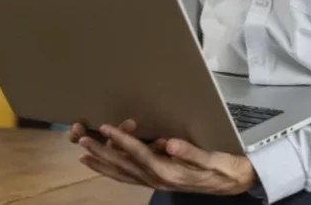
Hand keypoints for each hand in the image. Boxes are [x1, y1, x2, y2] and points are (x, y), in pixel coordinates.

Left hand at [70, 121, 256, 195]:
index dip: (121, 141)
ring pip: (121, 173)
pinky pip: (127, 176)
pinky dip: (111, 170)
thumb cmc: (221, 167)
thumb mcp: (211, 159)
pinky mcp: (155, 180)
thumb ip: (190, 152)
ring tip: (82, 153)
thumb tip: (170, 143)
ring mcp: (153, 181)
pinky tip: (102, 164)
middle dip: (101, 152)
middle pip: (123, 165)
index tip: (105, 128)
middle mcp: (156, 178)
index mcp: (168, 171)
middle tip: (81, 139)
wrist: (229, 182)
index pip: (139, 154)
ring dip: (101, 162)